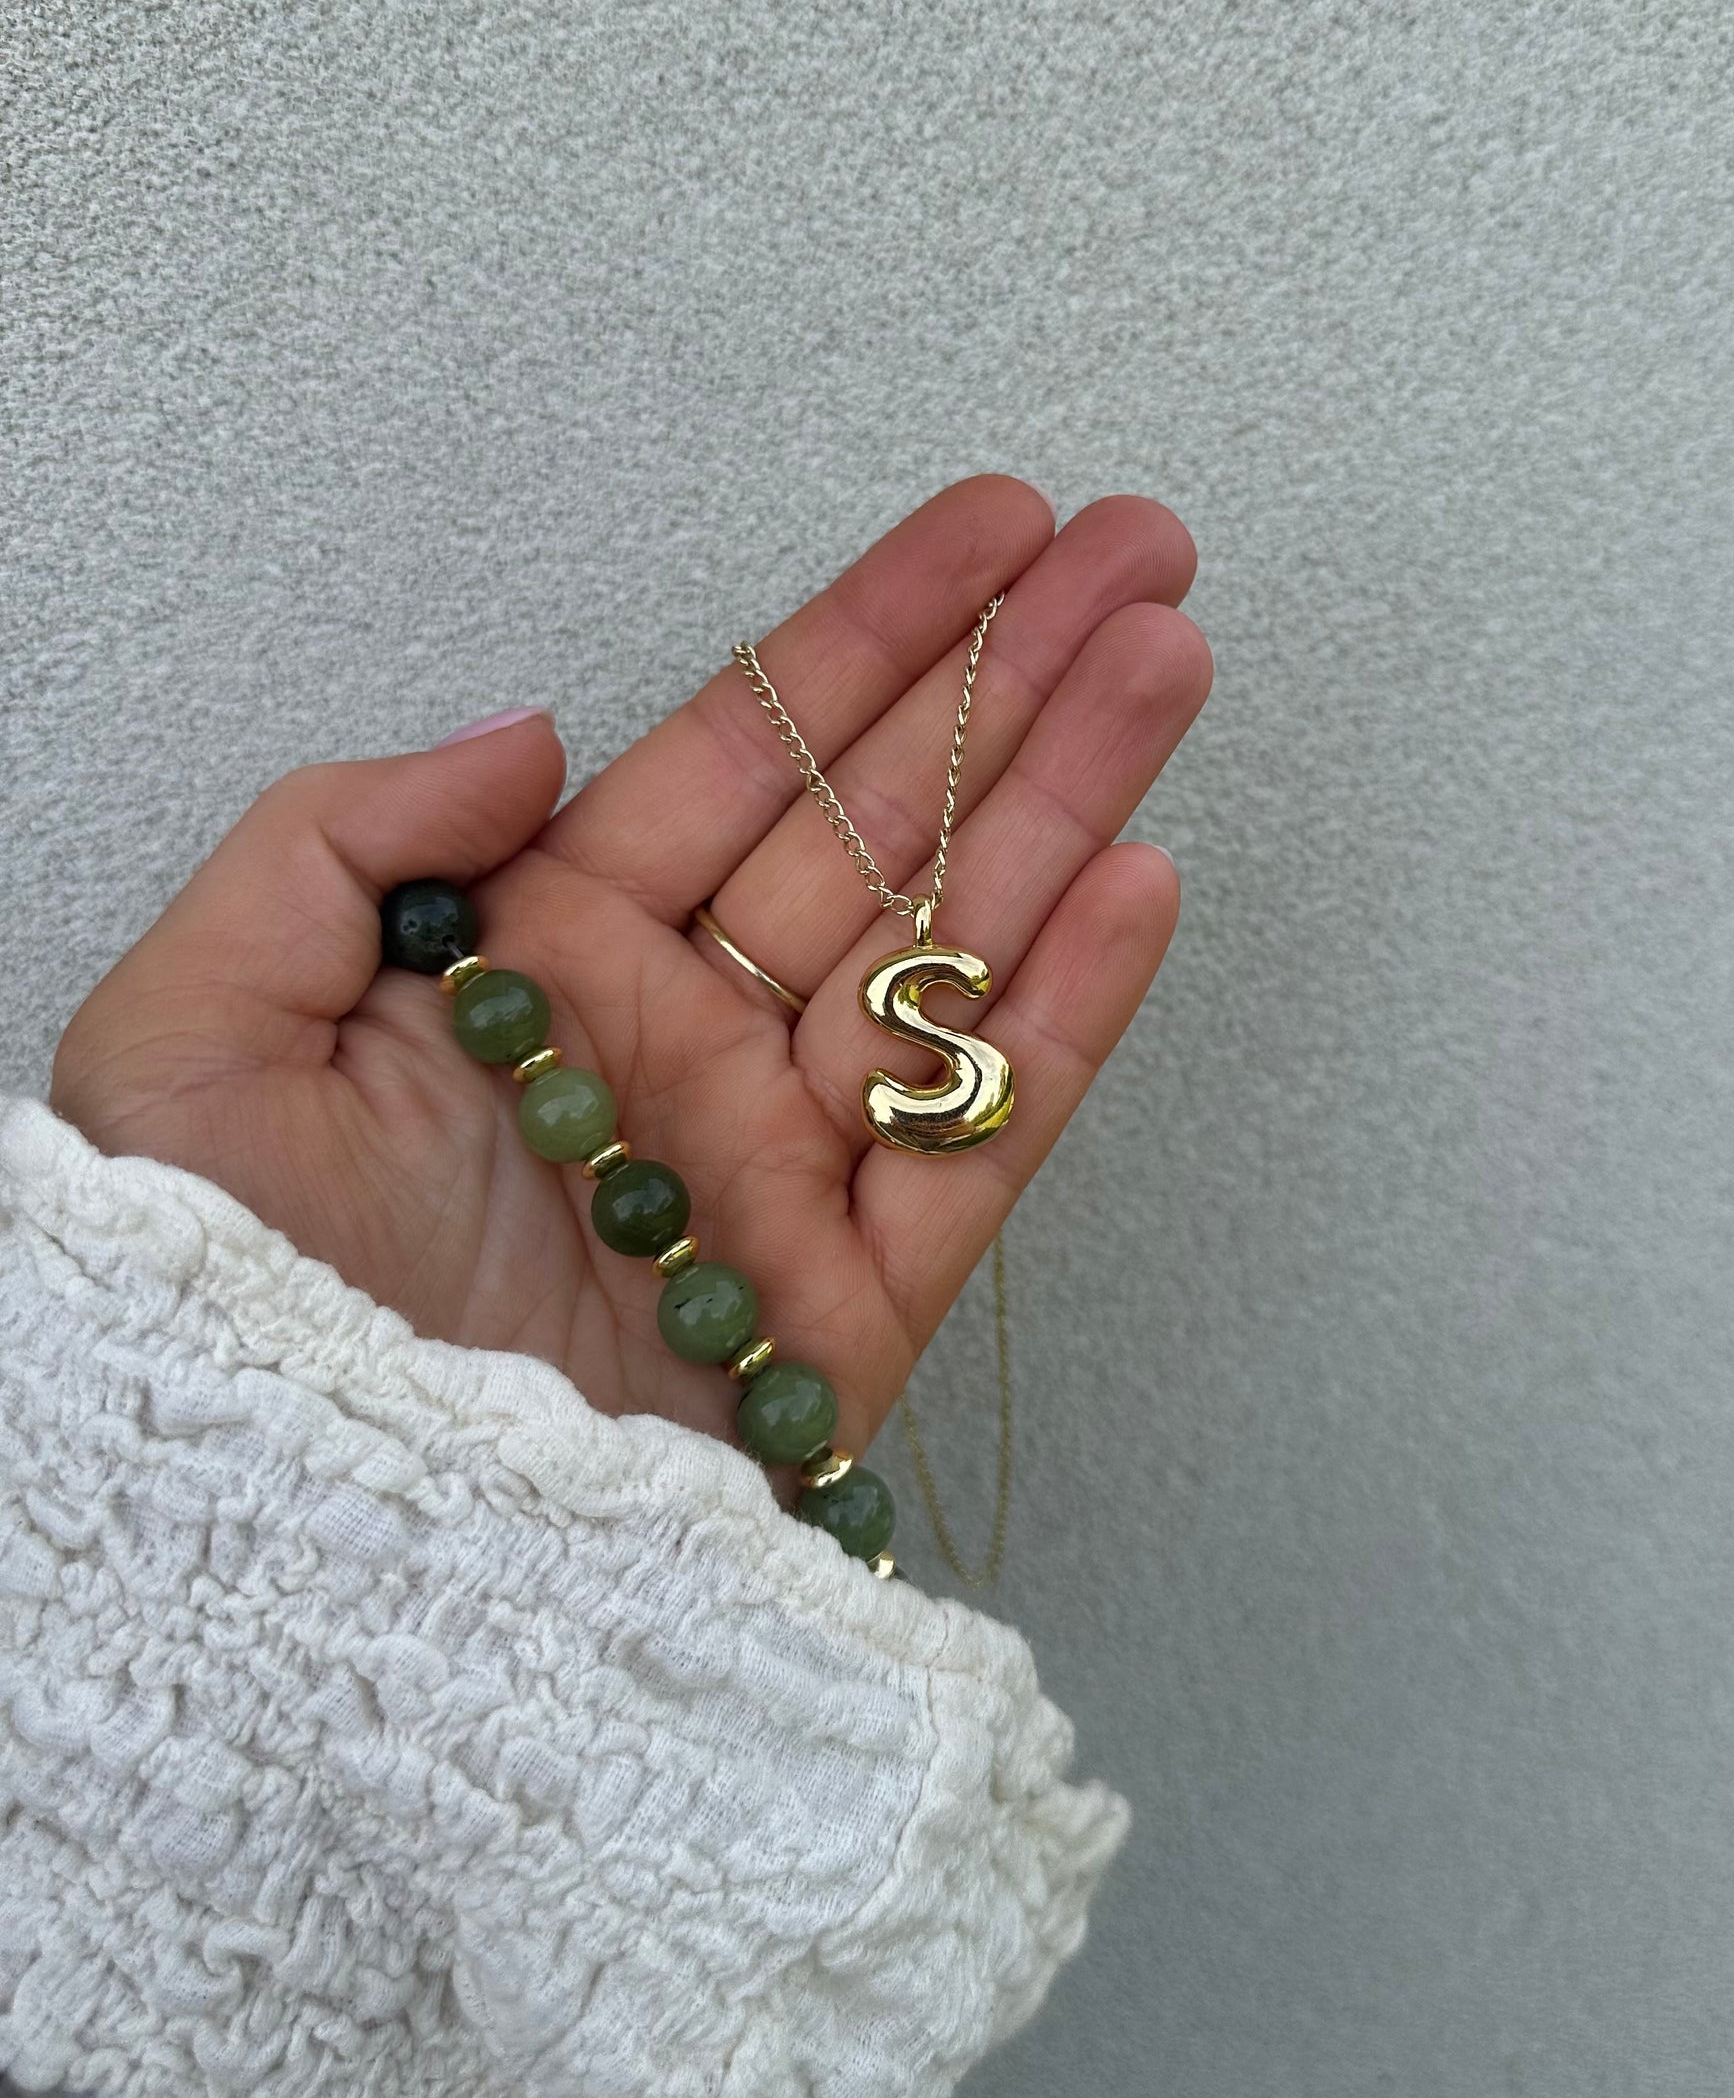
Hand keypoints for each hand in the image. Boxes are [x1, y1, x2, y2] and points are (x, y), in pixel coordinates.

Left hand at [49, 479, 1210, 1461]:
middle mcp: (675, 1048)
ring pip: (955, 955)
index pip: (737, 758)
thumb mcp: (196, 1032)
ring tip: (1174, 663)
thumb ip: (339, 842)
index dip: (871, 635)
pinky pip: (976, 1146)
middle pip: (881, 830)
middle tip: (1143, 558)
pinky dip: (1063, 1024)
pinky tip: (1136, 886)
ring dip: (1068, 806)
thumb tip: (527, 735)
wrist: (297, 1566)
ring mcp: (773, 1174)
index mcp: (537, 964)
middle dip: (1014, 686)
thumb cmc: (222, 1306)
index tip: (992, 531)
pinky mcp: (842, 1312)